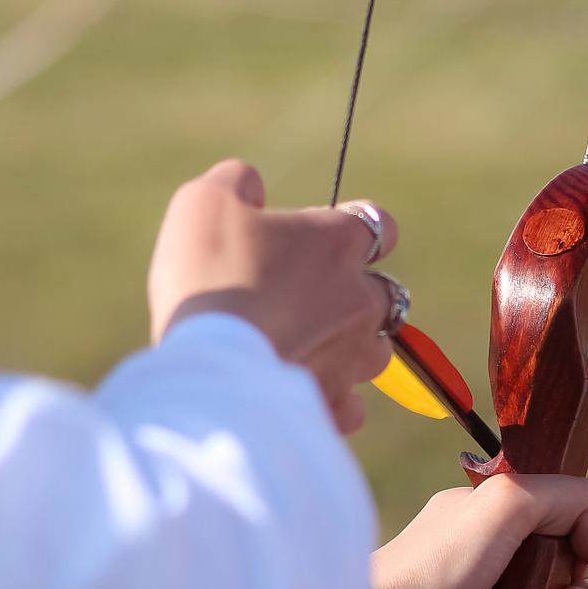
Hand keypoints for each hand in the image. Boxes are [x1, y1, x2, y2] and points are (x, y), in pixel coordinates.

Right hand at [148, 160, 399, 433]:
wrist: (209, 367)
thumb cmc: (208, 275)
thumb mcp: (205, 203)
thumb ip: (236, 182)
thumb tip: (250, 183)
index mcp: (338, 243)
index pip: (379, 226)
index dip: (355, 231)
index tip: (325, 240)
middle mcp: (361, 299)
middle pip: (382, 292)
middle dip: (351, 295)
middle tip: (302, 302)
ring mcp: (354, 357)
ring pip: (373, 351)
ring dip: (345, 348)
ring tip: (301, 351)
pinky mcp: (335, 406)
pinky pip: (350, 405)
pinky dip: (330, 399)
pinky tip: (299, 394)